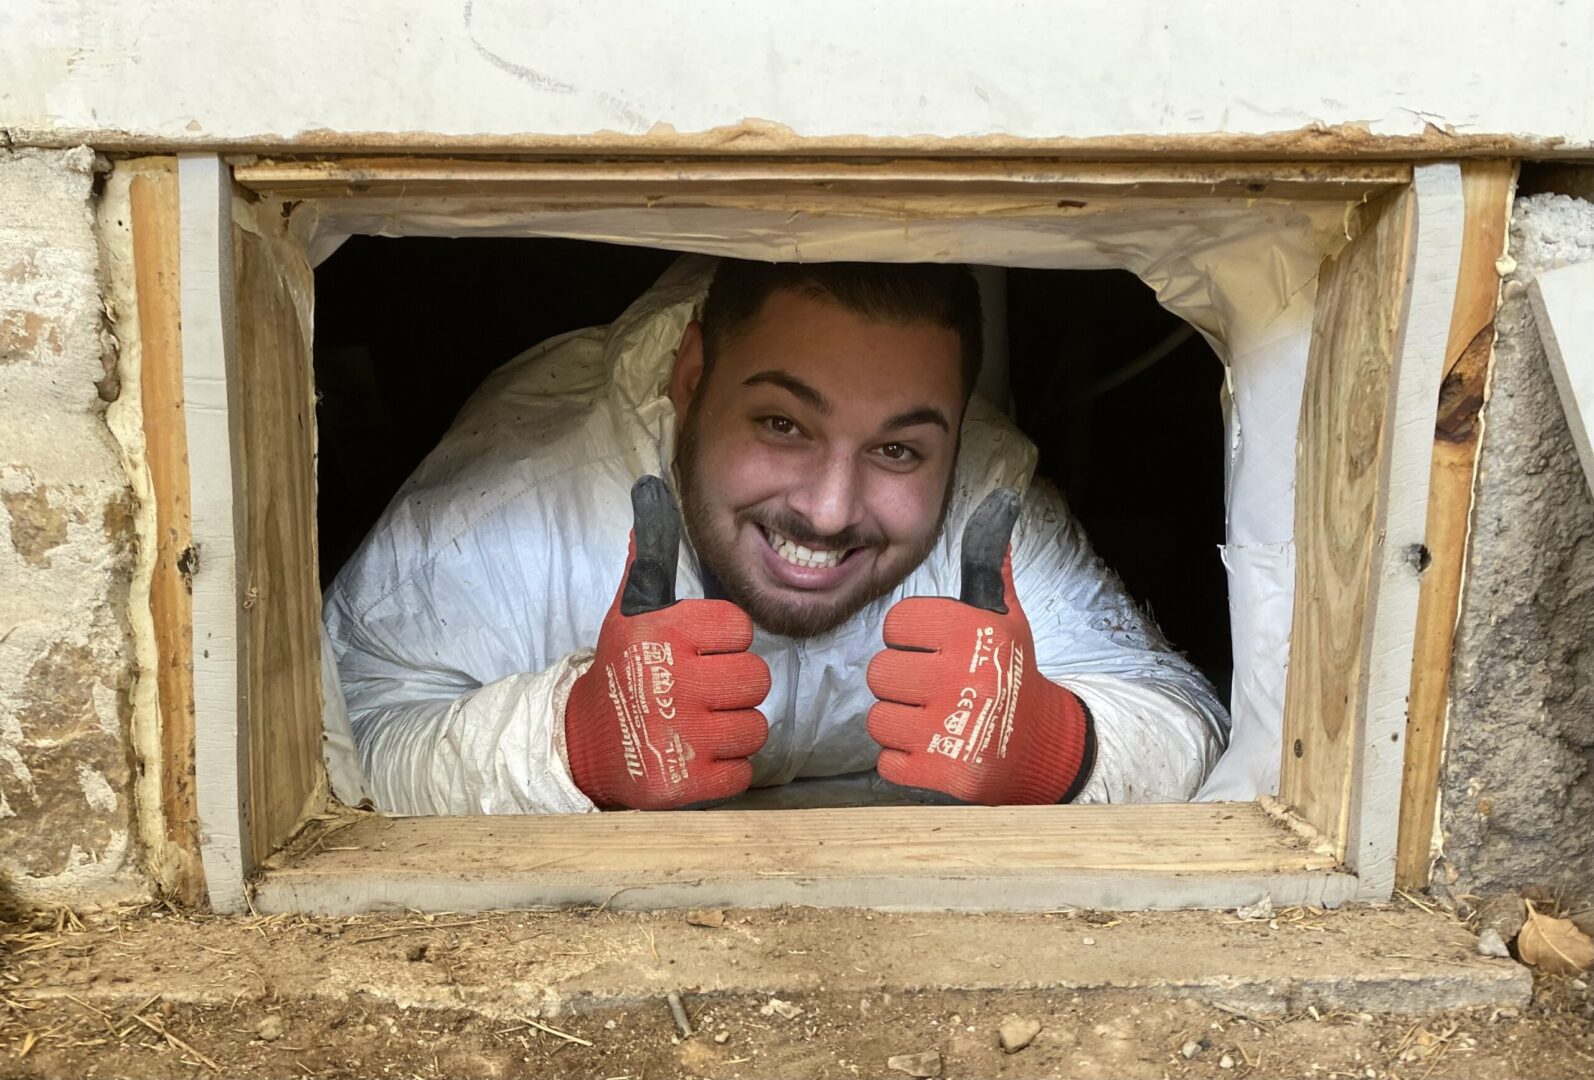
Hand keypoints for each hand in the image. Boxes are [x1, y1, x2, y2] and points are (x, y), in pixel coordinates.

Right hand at [564, 478, 770, 808]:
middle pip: (757, 679)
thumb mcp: (629, 614)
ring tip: (700, 725)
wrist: (583, 743)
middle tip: (704, 693)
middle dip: (736, 689)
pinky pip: (743, 772)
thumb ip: (651, 562)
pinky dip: (727, 770)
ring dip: (734, 730)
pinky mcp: (684, 785)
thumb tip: (650, 492)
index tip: (700, 652)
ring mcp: (679, 736)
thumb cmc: (621, 671)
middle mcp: (672, 681)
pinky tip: (698, 757)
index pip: (741, 628)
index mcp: (664, 633)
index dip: (726, 643)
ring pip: (756, 727)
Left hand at [865, 489, 1093, 804]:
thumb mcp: (1008, 619)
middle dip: (899, 683)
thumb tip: (998, 505)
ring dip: (899, 723)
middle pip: (879, 674)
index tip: (932, 648)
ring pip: (878, 719)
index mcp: (974, 633)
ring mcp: (954, 730)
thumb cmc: (1014, 674)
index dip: (908, 638)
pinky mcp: (946, 774)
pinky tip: (935, 749)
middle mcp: (964, 678)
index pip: (896, 624)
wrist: (1044, 745)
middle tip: (931, 688)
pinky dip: (905, 761)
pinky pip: (888, 763)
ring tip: (933, 719)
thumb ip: (989, 570)